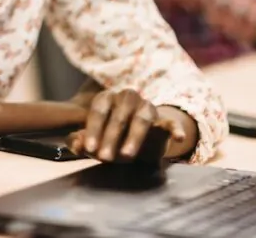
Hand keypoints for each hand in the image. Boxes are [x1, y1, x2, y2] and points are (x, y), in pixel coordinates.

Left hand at [67, 89, 185, 163]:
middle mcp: (127, 98)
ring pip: (141, 119)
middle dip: (110, 138)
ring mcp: (147, 107)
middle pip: (118, 116)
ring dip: (134, 137)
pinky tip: (178, 137)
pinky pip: (171, 122)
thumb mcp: (94, 140)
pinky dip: (176, 129)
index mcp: (107, 98)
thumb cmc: (110, 137)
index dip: (93, 130)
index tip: (89, 148)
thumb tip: (76, 145)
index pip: (98, 111)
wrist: (139, 140)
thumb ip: (81, 141)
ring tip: (126, 155)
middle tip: (104, 157)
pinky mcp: (165, 120)